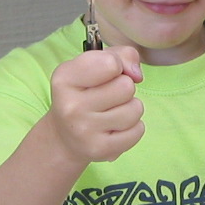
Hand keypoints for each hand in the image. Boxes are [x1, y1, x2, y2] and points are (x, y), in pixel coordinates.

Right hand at [48, 46, 143, 164]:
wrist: (65, 135)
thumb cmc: (85, 92)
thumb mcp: (94, 64)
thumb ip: (121, 55)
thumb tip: (137, 75)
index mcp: (65, 78)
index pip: (111, 64)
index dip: (117, 65)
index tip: (107, 73)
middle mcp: (71, 106)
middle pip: (127, 86)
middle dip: (124, 88)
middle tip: (108, 96)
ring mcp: (84, 131)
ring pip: (135, 109)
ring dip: (130, 107)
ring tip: (112, 112)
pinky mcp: (100, 149)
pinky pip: (138, 130)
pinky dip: (133, 127)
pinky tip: (115, 127)